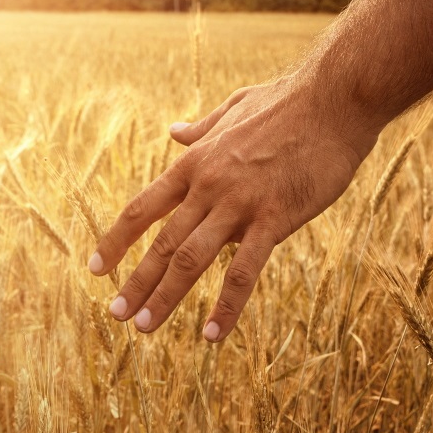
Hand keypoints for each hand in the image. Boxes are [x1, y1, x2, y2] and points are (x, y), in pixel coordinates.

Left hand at [89, 75, 378, 341]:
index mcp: (194, 163)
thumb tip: (174, 131)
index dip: (116, 241)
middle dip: (135, 282)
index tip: (96, 268)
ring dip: (165, 297)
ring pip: (191, 259)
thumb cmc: (288, 103)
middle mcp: (207, 186)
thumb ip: (202, 128)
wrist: (336, 98)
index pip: (142, 209)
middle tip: (115, 314)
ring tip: (144, 327)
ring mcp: (239, 203)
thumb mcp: (234, 109)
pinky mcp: (275, 218)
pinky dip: (226, 305)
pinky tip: (212, 334)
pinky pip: (244, 271)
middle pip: (162, 242)